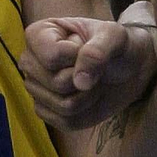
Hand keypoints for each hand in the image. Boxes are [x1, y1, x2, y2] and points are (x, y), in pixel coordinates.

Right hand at [21, 16, 156, 129]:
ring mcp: (36, 89)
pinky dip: (88, 111)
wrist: (126, 68)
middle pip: (57, 82)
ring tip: (93, 80)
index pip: (52, 56)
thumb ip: (98, 51)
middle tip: (94, 67)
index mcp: (38, 34)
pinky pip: (67, 121)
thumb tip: (80, 82)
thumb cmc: (116, 45)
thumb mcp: (114, 37)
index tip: (89, 47)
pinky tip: (89, 95)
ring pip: (64, 105)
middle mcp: (30, 62)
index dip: (79, 56)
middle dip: (87, 78)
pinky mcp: (47, 112)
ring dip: (90, 95)